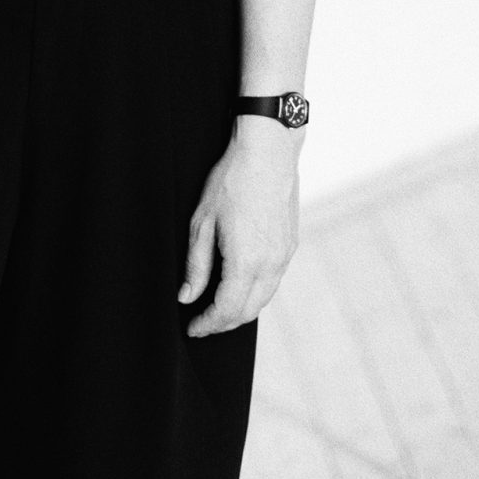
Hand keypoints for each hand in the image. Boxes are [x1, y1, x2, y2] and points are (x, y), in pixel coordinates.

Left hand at [179, 122, 299, 336]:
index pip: (226, 310)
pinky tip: (240, 285)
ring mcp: (284, 256)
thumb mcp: (202, 220)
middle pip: (247, 311)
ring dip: (240, 310)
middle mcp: (270, 265)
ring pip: (263, 299)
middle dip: (223, 323)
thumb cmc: (231, 179)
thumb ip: (196, 263)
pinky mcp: (290, 246)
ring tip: (217, 308)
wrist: (268, 151)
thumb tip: (188, 296)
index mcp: (246, 261)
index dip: (208, 324)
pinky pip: (273, 282)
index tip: (192, 328)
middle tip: (201, 322)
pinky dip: (255, 293)